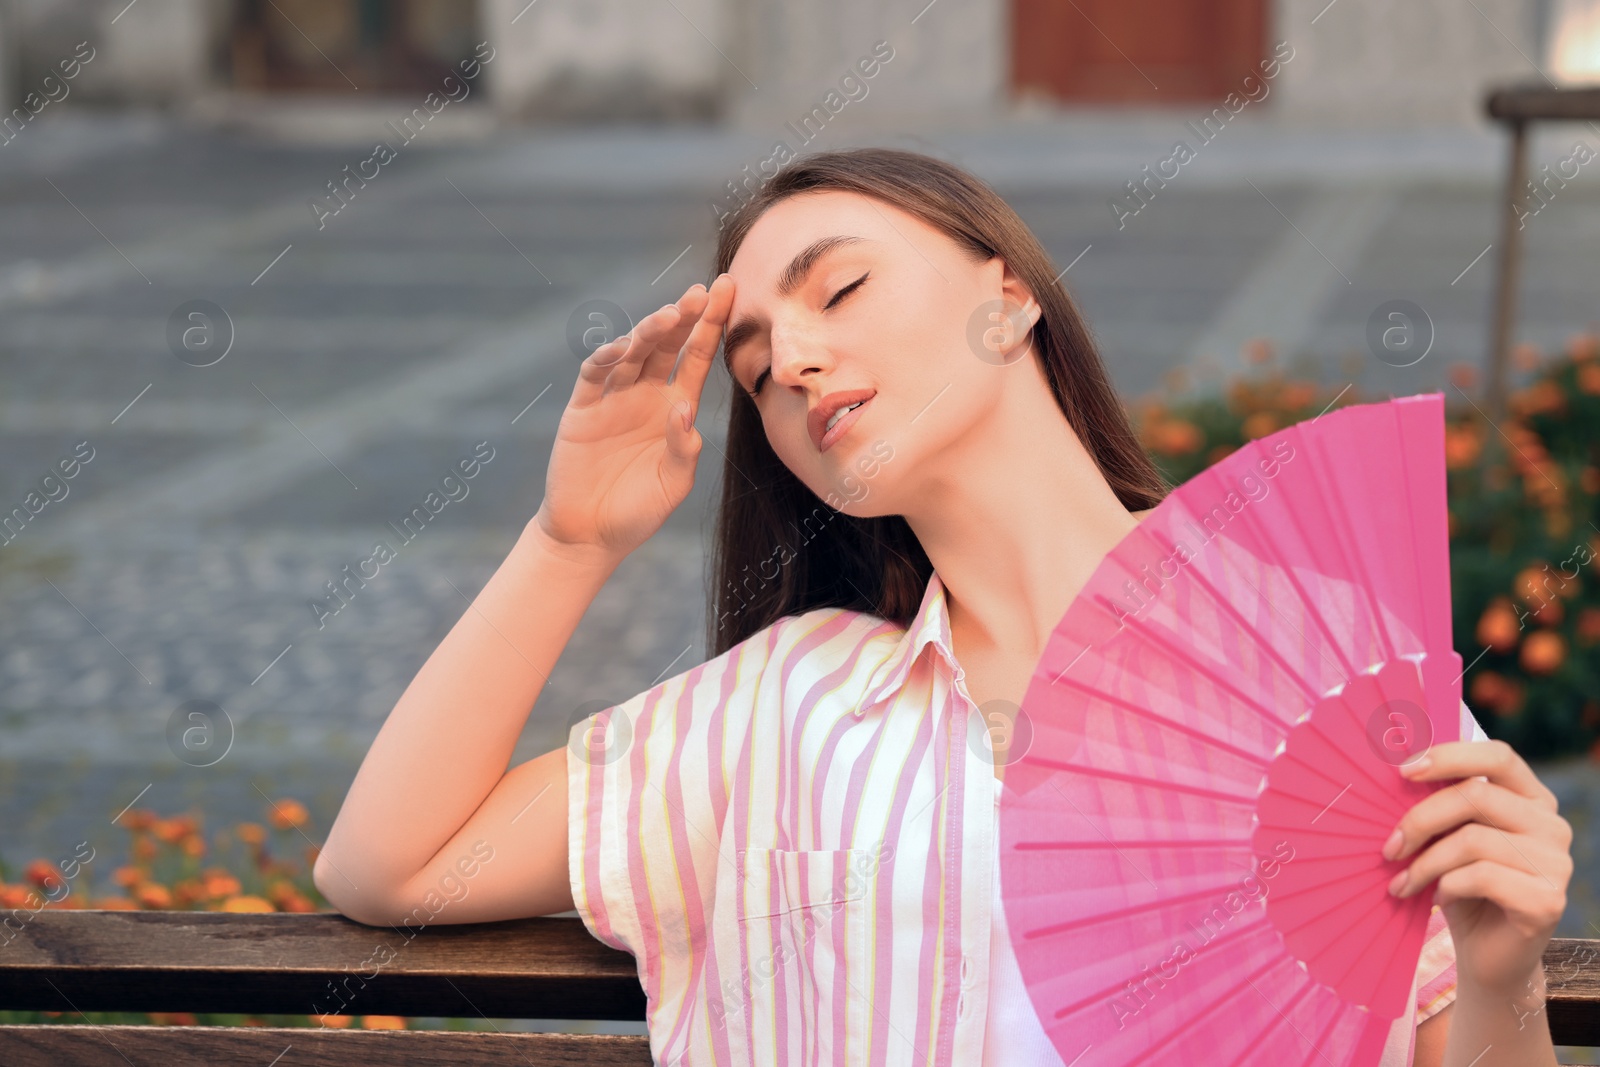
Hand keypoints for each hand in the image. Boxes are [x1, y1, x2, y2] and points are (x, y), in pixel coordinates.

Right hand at [534, 274, 735, 560]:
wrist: (590, 535)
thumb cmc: (638, 512)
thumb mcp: (672, 485)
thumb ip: (682, 449)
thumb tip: (682, 409)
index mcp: (675, 408)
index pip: (696, 357)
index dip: (711, 325)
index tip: (728, 290)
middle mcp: (645, 395)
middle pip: (667, 346)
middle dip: (684, 317)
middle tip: (701, 291)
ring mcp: (612, 399)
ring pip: (632, 353)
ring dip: (649, 332)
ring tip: (669, 315)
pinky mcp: (582, 410)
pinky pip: (594, 376)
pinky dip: (605, 358)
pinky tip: (622, 347)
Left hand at [1383, 736, 1572, 994]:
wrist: (1487, 956)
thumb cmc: (1461, 887)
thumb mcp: (1448, 839)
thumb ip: (1440, 804)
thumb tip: (1398, 771)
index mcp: (1530, 799)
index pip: (1499, 755)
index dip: (1450, 756)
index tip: (1403, 771)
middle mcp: (1551, 825)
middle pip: (1475, 795)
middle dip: (1420, 819)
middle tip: (1389, 847)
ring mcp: (1556, 863)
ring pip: (1472, 839)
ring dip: (1425, 863)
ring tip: (1404, 882)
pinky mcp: (1547, 899)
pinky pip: (1481, 876)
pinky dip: (1446, 886)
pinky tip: (1437, 898)